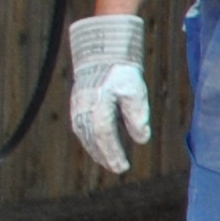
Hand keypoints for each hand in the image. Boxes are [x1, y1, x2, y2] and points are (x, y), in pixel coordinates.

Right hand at [66, 14, 150, 174]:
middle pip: (93, 138)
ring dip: (95, 150)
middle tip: (118, 169)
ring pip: (84, 134)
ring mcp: (78, 105)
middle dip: (105, 155)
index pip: (105, 135)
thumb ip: (137, 116)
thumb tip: (142, 140)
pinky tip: (97, 147)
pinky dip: (89, 140)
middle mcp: (84, 107)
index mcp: (99, 105)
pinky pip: (80, 127)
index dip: (113, 153)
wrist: (102, 52)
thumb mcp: (135, 91)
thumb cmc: (122, 72)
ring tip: (108, 162)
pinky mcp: (77, 103)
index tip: (123, 167)